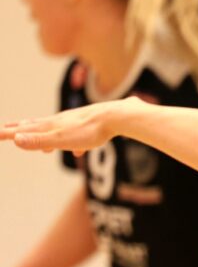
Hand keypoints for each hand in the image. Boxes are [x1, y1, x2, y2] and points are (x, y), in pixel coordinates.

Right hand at [1, 99, 136, 155]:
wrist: (119, 116)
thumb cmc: (91, 131)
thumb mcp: (62, 139)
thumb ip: (39, 140)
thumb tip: (15, 139)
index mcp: (52, 125)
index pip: (25, 129)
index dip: (9, 133)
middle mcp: (62, 121)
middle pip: (37, 125)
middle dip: (21, 129)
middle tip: (7, 128)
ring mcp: (77, 122)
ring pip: (57, 130)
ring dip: (45, 136)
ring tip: (41, 144)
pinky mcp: (93, 126)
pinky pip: (79, 136)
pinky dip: (73, 143)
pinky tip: (80, 150)